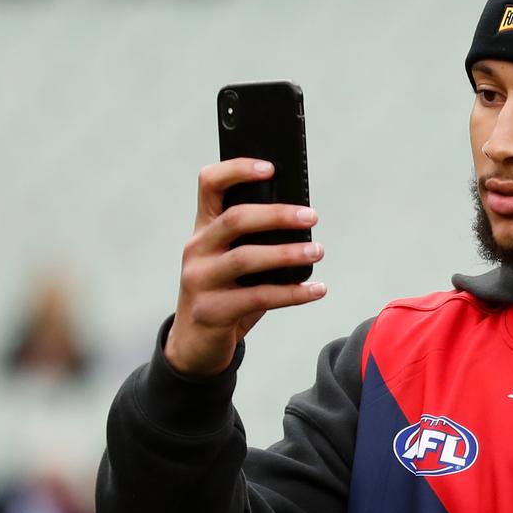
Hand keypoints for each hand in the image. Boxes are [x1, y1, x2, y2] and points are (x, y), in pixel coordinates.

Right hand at [165, 158, 325, 376]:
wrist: (195, 344)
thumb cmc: (226, 292)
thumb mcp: (234, 260)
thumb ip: (257, 239)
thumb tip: (304, 221)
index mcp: (203, 228)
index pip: (209, 184)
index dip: (238, 170)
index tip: (271, 167)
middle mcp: (196, 249)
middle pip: (235, 220)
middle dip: (277, 215)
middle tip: (311, 217)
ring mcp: (199, 280)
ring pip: (245, 258)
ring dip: (287, 254)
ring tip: (317, 251)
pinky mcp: (211, 311)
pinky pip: (258, 298)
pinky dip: (293, 293)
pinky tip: (317, 289)